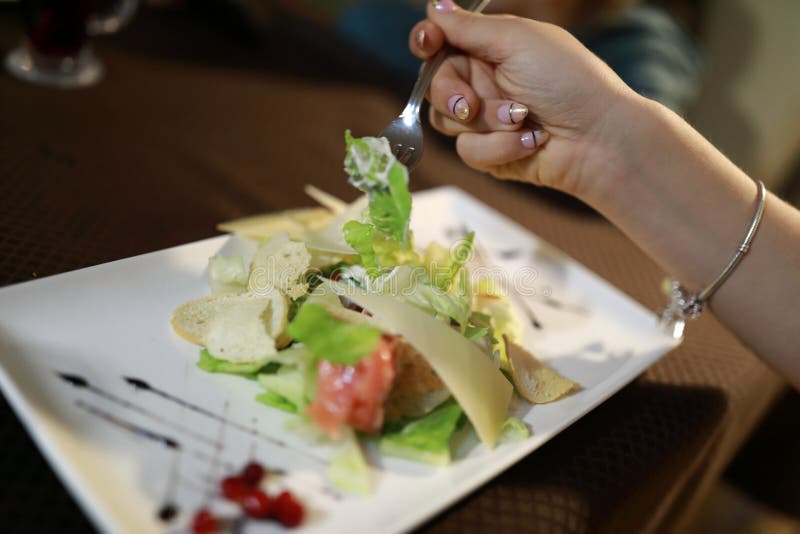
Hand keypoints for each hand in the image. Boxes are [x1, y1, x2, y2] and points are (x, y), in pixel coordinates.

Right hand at [409, 0, 637, 200]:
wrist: (598, 139)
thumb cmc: (568, 81)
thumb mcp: (518, 41)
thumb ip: (469, 27)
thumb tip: (434, 6)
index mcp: (490, 48)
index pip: (441, 41)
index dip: (427, 41)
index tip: (428, 43)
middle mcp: (484, 82)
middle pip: (435, 85)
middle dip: (452, 94)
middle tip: (471, 104)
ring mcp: (486, 119)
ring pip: (447, 122)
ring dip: (486, 121)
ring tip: (522, 118)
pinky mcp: (491, 153)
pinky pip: (468, 151)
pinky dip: (499, 147)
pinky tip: (530, 142)